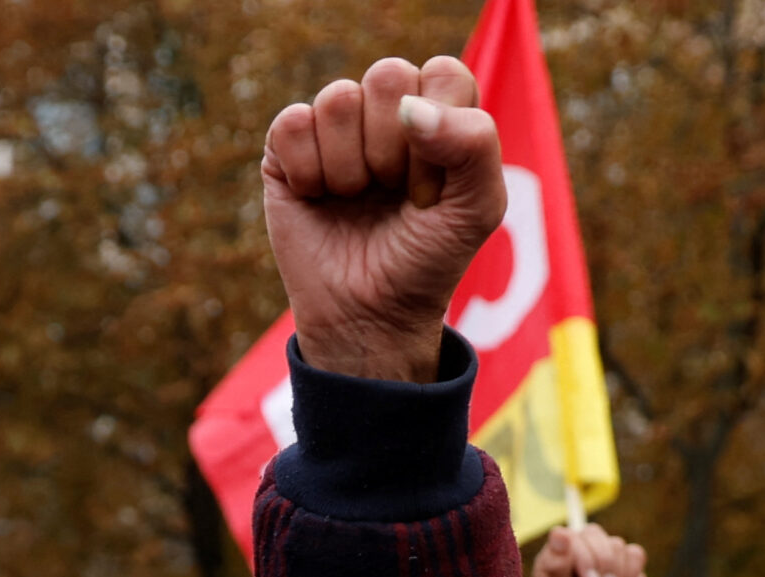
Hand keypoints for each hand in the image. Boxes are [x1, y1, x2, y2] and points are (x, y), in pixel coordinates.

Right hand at [263, 57, 505, 382]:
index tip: (434, 188)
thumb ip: (474, 144)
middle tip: (396, 195)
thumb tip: (411, 107)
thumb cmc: (427, 260)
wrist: (369, 314)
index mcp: (439, 113)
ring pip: (338, 99)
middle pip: (387, 76)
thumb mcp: (477, 210)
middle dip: (394, 150)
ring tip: (357, 200)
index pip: (442, 73)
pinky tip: (319, 199)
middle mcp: (388, 110)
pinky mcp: (287, 146)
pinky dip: (309, 173)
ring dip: (350, 167)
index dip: (439, 132)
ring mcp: (336, 125)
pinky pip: (293, 124)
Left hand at [533, 523, 651, 576]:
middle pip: (593, 533)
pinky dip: (631, 574)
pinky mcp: (627, 567)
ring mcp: (603, 560)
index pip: (567, 535)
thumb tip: (559, 531)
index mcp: (552, 562)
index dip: (581, 554)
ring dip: (615, 575)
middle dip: (601, 563)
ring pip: (616, 544)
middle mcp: (576, 556)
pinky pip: (635, 552)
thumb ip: (558, 569)